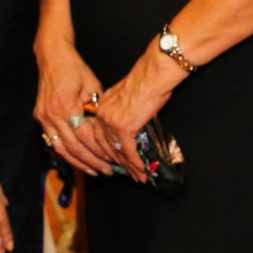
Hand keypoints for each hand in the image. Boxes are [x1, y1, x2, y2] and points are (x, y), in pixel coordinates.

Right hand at [34, 34, 108, 176]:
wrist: (52, 56)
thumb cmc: (74, 68)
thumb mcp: (92, 86)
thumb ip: (96, 110)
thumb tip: (105, 130)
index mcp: (67, 106)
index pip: (86, 137)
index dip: (100, 151)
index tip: (112, 159)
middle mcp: (53, 115)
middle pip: (74, 147)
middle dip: (91, 162)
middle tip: (106, 171)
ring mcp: (44, 117)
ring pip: (61, 149)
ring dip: (77, 162)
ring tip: (92, 170)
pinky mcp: (40, 117)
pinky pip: (52, 141)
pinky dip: (65, 153)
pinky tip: (76, 159)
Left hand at [93, 60, 172, 181]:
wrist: (153, 76)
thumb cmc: (146, 81)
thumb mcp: (128, 97)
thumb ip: (123, 111)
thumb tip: (131, 123)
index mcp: (102, 106)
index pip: (99, 135)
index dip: (107, 150)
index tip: (114, 161)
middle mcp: (103, 115)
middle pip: (106, 146)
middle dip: (117, 162)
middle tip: (127, 173)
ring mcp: (111, 122)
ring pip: (118, 151)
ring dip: (129, 166)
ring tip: (138, 176)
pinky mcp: (124, 128)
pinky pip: (129, 151)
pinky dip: (135, 163)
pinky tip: (141, 171)